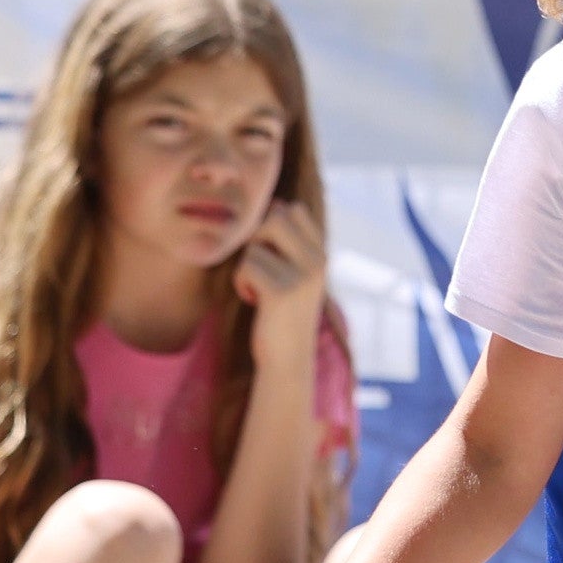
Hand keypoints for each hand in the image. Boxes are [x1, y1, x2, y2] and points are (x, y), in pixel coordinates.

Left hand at [236, 199, 326, 361]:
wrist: (288, 360)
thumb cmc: (283, 315)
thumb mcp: (295, 274)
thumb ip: (289, 242)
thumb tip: (277, 203)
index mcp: (321, 254)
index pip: (294, 210)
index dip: (272, 224)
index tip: (269, 253)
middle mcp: (317, 262)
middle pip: (274, 218)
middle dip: (256, 240)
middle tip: (259, 268)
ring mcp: (302, 276)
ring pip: (255, 245)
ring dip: (246, 266)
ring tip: (257, 288)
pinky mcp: (282, 291)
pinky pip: (247, 266)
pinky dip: (241, 283)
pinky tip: (253, 301)